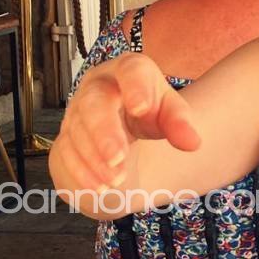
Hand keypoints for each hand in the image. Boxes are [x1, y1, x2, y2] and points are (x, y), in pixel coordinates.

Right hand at [50, 54, 200, 195]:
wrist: (118, 128)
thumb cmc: (146, 111)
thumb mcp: (168, 112)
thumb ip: (180, 123)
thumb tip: (192, 143)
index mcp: (128, 72)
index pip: (130, 70)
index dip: (135, 87)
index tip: (142, 108)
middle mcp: (97, 87)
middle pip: (94, 103)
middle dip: (104, 132)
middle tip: (118, 158)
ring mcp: (77, 112)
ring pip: (78, 132)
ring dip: (95, 160)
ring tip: (117, 181)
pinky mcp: (65, 137)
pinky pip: (66, 153)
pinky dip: (82, 173)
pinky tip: (98, 188)